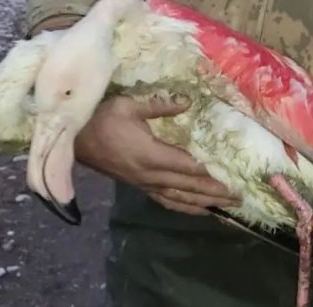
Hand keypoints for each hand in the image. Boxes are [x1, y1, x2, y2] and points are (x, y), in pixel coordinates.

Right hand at [73, 95, 240, 215]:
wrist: (73, 140)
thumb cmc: (101, 119)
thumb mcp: (128, 105)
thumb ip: (160, 105)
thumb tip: (188, 102)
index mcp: (150, 155)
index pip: (187, 166)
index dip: (210, 173)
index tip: (231, 176)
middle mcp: (150, 175)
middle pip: (188, 187)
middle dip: (214, 192)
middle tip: (239, 196)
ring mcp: (144, 184)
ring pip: (179, 198)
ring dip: (203, 203)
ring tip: (226, 207)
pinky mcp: (138, 186)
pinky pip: (165, 201)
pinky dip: (184, 207)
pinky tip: (196, 210)